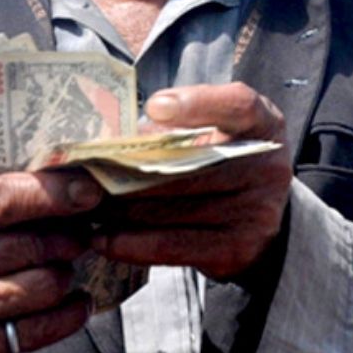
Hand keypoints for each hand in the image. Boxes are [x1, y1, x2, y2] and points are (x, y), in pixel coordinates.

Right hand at [0, 171, 102, 352]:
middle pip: (33, 243)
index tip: (90, 190)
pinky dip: (68, 314)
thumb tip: (55, 185)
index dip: (55, 193)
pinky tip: (73, 304)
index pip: (2, 198)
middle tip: (78, 236)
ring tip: (61, 270)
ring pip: (44, 284)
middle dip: (68, 239)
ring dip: (64, 276)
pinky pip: (40, 328)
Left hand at [92, 82, 293, 280]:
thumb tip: (113, 136)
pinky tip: (102, 238)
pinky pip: (174, 245)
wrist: (260, 217)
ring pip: (175, 206)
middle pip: (194, 163)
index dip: (200, 103)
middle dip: (132, 166)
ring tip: (84, 203)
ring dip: (123, 207)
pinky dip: (132, 243)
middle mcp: (268, 167)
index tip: (155, 106)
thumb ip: (177, 128)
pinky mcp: (237, 248)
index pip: (240, 105)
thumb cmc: (222, 161)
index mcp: (264, 125)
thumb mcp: (216, 132)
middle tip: (86, 169)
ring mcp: (256, 210)